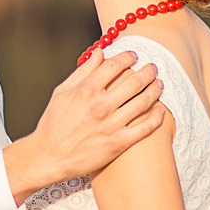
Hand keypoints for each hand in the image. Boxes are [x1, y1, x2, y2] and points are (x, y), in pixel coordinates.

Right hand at [4, 49, 163, 197]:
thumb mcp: (62, 92)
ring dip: (155, 89)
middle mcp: (100, 105)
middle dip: (147, 71)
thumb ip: (82, 71)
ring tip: (159, 84)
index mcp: (86, 90)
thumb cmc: (53, 124)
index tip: (134, 55)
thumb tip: (99, 53)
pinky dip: (157, 116)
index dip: (128, 57)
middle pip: (134, 81)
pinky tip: (161, 110)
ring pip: (143, 102)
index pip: (115, 65)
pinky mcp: (118, 143)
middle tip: (153, 67)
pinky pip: (145, 128)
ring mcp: (111, 125)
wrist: (49, 157)